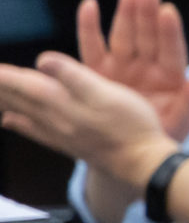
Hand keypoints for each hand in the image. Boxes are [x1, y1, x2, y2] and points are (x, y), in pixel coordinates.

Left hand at [0, 55, 178, 187]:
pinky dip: (18, 124)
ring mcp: (60, 134)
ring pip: (23, 113)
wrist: (142, 162)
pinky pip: (34, 131)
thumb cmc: (131, 126)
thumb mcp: (107, 93)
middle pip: (20, 99)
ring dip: (5, 101)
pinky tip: (8, 121)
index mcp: (63, 103)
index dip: (7, 75)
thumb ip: (74, 76)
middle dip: (2, 87)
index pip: (26, 85)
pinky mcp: (69, 144)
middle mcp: (55, 119)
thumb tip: (43, 60)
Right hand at [76, 0, 188, 140]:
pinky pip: (92, 46)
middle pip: (148, 36)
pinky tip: (90, 4)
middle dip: (147, 13)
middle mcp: (147, 67)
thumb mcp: (180, 121)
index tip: (168, 10)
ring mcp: (123, 66)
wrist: (130, 151)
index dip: (170, 32)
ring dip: (126, 13)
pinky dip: (89, 26)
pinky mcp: (98, 71)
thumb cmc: (162, 135)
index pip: (172, 51)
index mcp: (170, 78)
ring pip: (124, 36)